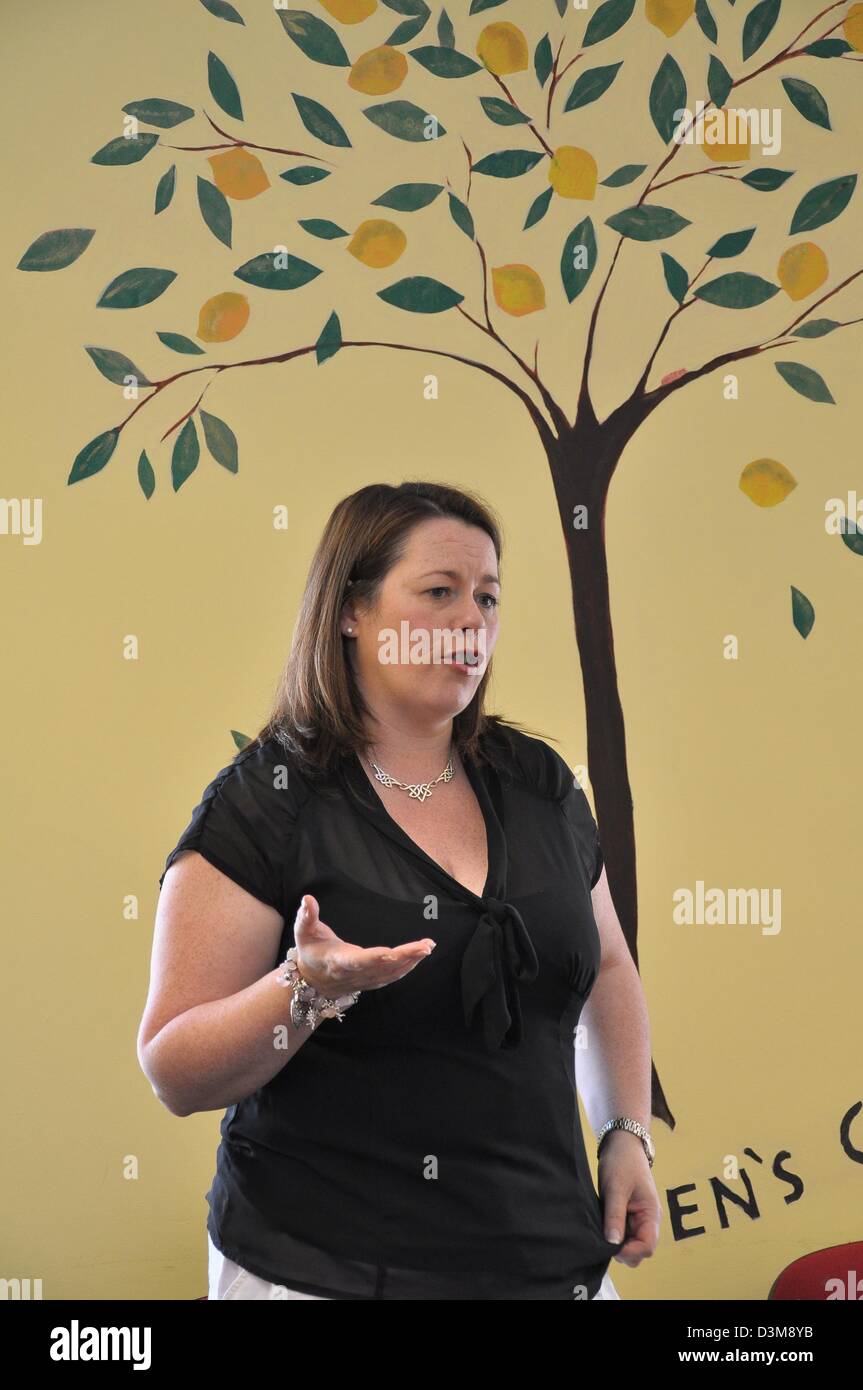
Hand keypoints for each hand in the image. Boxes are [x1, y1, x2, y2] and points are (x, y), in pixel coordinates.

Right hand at [293, 893, 435, 995]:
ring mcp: (365, 980)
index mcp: (338, 961)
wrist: (310, 982)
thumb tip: (308, 899)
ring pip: (391, 973)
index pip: (358, 960)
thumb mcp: (303, 932)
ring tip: (427, 947)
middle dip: (406, 956)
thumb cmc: (310, 952)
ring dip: (411, 961)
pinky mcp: (371, 981)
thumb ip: (306, 916)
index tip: (391, 952)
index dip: (374, 957)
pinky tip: (419, 957)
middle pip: (383, 966)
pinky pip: (392, 977)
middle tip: (426, 945)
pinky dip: (408, 967)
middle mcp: (354, 973)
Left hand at [598, 1129, 660, 1267]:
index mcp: (651, 1214)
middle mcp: (648, 1221)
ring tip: (602, 1226)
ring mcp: (638, 1220)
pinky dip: (613, 1234)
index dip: (629, 1251)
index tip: (609, 1245)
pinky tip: (602, 1223)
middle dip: (622, 1250)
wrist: (622, 1143)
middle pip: (639, 1252)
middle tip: (603, 1235)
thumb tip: (612, 1244)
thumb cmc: (622, 1162)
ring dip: (616, 1242)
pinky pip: (623, 1235)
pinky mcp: (628, 1216)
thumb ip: (615, 1217)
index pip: (647, 1248)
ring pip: (630, 1245)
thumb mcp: (616, 1188)